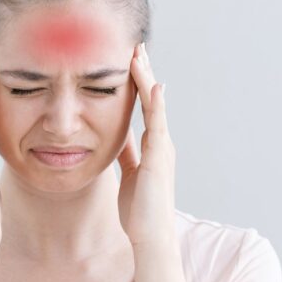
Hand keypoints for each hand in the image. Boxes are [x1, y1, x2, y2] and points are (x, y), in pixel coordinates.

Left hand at [117, 42, 176, 246]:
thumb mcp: (130, 172)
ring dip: (147, 79)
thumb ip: (128, 152)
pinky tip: (153, 85)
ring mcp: (163, 147)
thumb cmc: (140, 209)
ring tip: (139, 55)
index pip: (145, 106)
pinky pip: (158, 123)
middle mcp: (161, 141)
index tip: (129, 62)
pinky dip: (157, 103)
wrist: (151, 235)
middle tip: (135, 47)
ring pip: (155, 105)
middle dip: (143, 73)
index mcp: (153, 145)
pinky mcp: (160, 156)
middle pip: (152, 99)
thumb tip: (119, 134)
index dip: (138, 84)